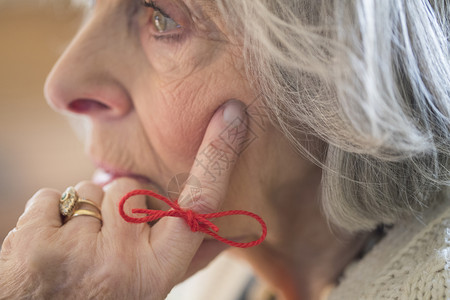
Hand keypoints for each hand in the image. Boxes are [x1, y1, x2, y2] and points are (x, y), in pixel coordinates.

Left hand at [0, 100, 247, 298]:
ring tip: (78, 248)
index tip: (232, 115)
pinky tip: (51, 245)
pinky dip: (49, 215)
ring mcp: (75, 250)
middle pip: (130, 187)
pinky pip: (49, 197)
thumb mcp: (152, 286)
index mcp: (156, 272)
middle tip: (108, 240)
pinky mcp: (33, 241)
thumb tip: (228, 234)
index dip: (218, 155)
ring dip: (84, 213)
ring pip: (88, 190)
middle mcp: (120, 261)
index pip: (198, 203)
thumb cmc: (108, 299)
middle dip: (118, 205)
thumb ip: (188, 259)